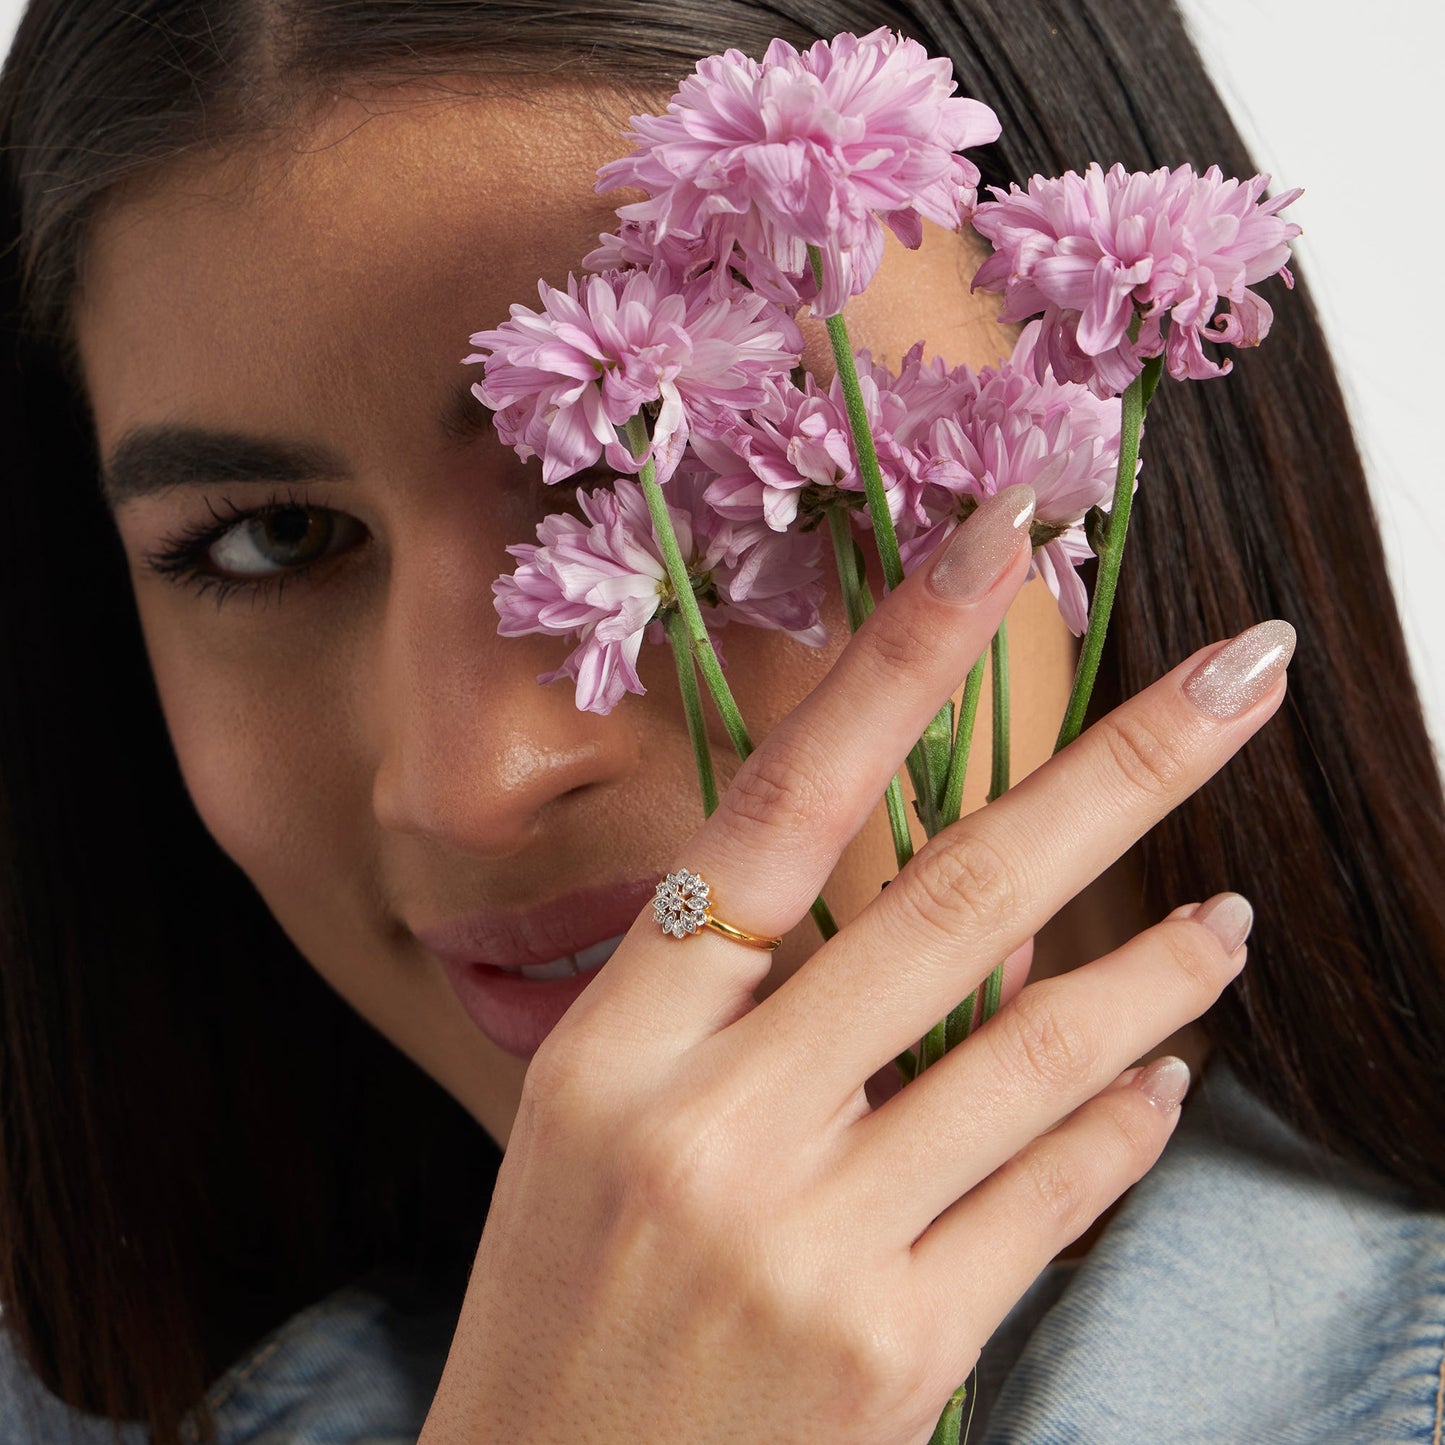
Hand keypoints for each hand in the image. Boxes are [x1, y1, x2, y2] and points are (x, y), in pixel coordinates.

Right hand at [420, 487, 1286, 1444]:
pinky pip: (1050, 1198)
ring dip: (1156, 962)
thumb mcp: (602, 1121)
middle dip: (1118, 767)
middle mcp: (715, 1118)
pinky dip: (1121, 1123)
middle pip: (948, 900)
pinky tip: (1163, 1075)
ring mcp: (811, 1238)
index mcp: (619, 1037)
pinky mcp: (896, 1353)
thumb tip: (949, 912)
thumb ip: (747, 1004)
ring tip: (1227, 907)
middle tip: (1244, 673)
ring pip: (1032, 1049)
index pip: (780, 803)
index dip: (895, 656)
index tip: (996, 541)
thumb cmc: (563, 1299)